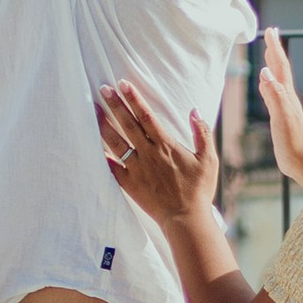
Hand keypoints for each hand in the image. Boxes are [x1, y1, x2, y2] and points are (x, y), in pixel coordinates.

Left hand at [98, 77, 218, 229]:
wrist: (185, 219)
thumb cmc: (199, 189)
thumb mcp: (208, 159)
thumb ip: (202, 132)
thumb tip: (194, 110)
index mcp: (166, 146)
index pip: (146, 116)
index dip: (134, 99)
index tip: (123, 84)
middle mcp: (149, 154)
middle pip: (128, 124)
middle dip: (115, 104)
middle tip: (103, 88)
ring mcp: (137, 169)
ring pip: (116, 142)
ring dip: (104, 124)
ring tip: (93, 109)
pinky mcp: (130, 184)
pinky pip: (112, 168)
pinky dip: (102, 156)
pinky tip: (93, 146)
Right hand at [256, 30, 302, 193]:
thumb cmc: (293, 144)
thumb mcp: (282, 118)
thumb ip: (274, 95)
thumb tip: (265, 72)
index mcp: (286, 96)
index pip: (279, 66)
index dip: (274, 48)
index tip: (269, 30)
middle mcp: (287, 98)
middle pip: (281, 69)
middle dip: (274, 50)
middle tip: (270, 33)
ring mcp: (286, 107)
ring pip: (279, 79)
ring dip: (273, 64)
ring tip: (269, 53)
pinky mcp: (283, 118)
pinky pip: (275, 93)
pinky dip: (270, 83)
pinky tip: (267, 84)